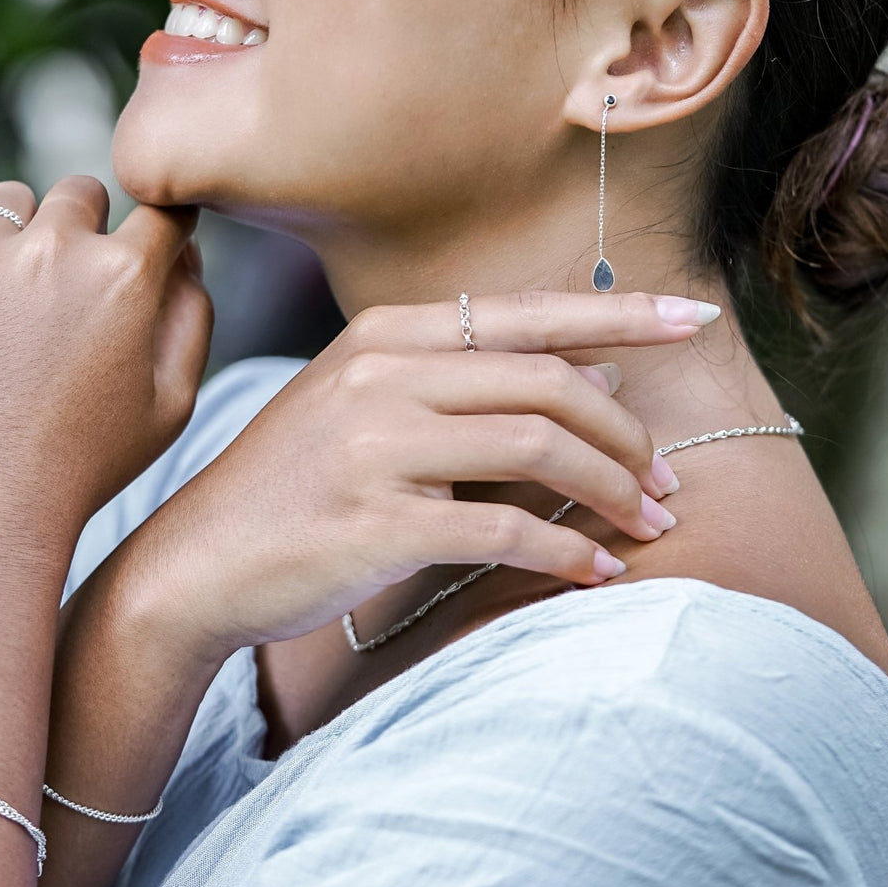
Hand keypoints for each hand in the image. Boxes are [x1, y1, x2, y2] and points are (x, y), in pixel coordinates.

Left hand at [0, 177, 212, 571]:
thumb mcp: (174, 401)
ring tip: (11, 302)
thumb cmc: (87, 465)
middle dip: (86, 229)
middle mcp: (54, 250)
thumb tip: (183, 248)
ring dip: (18, 235)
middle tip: (71, 293)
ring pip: (8, 201)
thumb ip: (193, 312)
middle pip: (82, 192)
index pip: (161, 209)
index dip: (158, 232)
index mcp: (126, 275)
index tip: (140, 258)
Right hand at [115, 290, 716, 663]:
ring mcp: (375, 444)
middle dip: (629, 432)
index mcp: (385, 334)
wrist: (193, 564)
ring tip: (650, 524)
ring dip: (613, 489)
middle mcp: (382, 373)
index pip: (528, 313)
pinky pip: (502, 528)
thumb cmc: (294, 488)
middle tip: (670, 481)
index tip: (694, 317)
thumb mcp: (371, 410)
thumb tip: (601, 371)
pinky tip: (597, 574)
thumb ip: (475, 384)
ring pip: (539, 447)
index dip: (621, 312)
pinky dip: (565, 553)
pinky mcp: (375, 521)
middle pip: (548, 381)